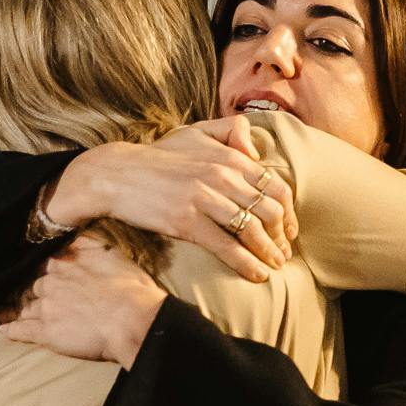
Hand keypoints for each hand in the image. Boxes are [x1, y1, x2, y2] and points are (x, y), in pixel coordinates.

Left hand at [1, 238, 165, 366]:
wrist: (134, 320)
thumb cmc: (131, 289)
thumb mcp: (113, 254)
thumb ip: (90, 243)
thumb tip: (75, 233)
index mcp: (65, 263)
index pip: (43, 264)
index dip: (39, 270)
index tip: (34, 272)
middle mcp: (50, 283)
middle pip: (30, 285)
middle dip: (25, 289)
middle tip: (17, 293)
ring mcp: (46, 308)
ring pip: (23, 306)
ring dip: (12, 308)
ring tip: (2, 310)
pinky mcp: (46, 332)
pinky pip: (21, 330)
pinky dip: (11, 329)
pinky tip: (4, 329)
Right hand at [50, 120, 293, 283]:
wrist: (116, 174)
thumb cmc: (159, 157)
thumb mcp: (195, 132)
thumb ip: (230, 131)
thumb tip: (257, 150)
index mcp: (229, 157)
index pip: (275, 186)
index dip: (289, 212)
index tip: (290, 230)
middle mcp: (222, 176)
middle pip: (270, 210)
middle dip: (282, 236)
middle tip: (285, 252)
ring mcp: (205, 198)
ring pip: (252, 230)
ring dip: (269, 252)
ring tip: (275, 265)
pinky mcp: (187, 221)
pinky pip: (227, 247)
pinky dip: (247, 263)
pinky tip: (257, 275)